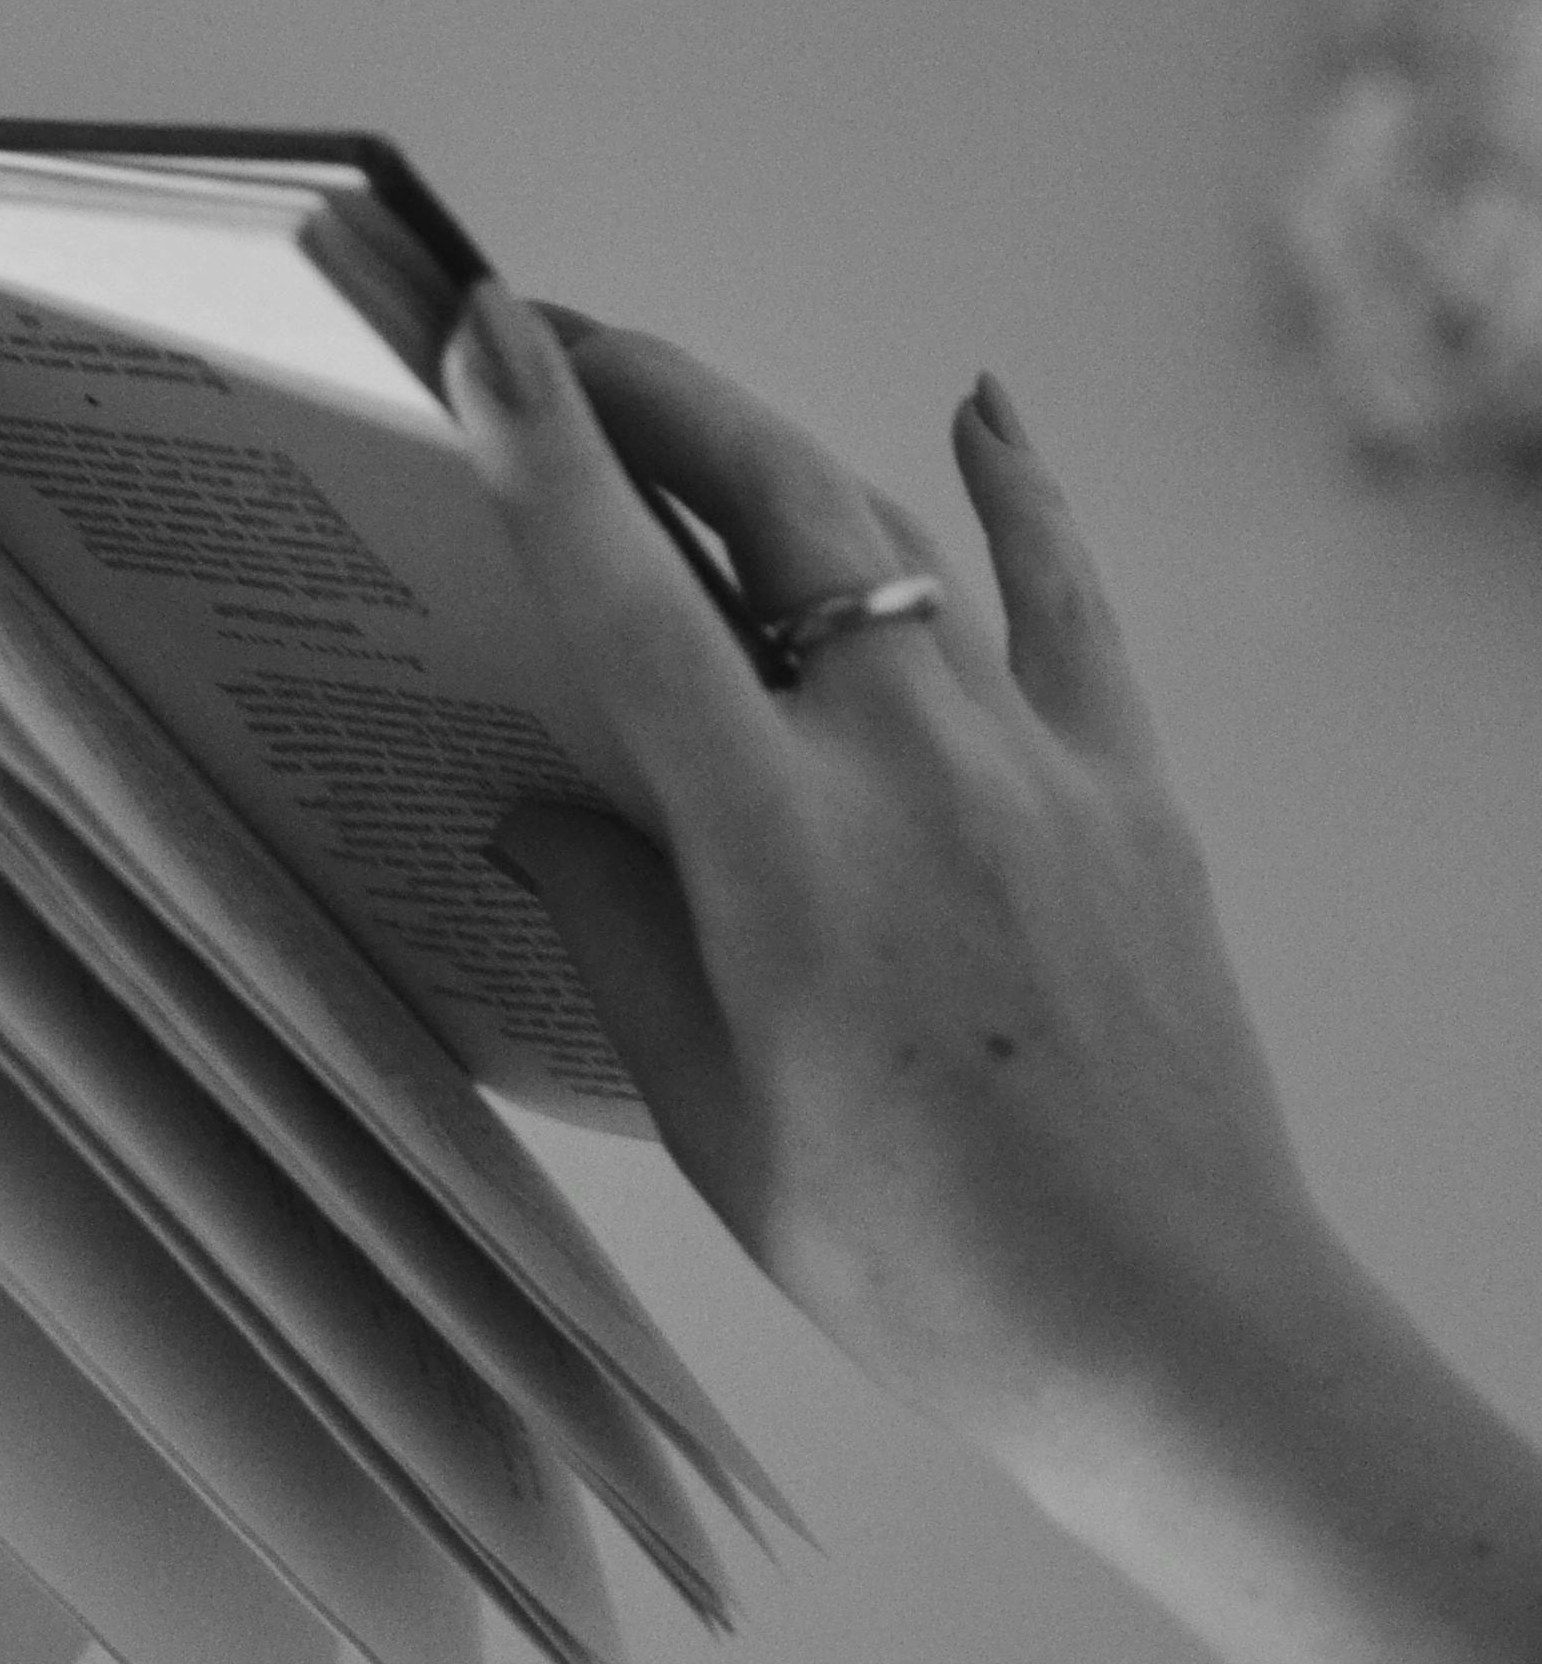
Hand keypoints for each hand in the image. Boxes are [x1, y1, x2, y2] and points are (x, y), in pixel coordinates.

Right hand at [442, 297, 1323, 1496]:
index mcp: (780, 849)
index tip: (487, 331)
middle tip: (562, 346)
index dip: (547, 448)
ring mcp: (1035, 760)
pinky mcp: (1128, 788)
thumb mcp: (714, 1115)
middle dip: (653, 394)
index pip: (631, 596)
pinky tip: (980, 416)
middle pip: (768, 503)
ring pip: (890, 538)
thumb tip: (544, 814)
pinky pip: (1064, 601)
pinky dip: (1016, 494)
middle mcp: (909, 763)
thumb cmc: (930, 1260)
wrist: (1176, 1331)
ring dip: (775, 452)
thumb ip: (618, 930)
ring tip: (689, 413)